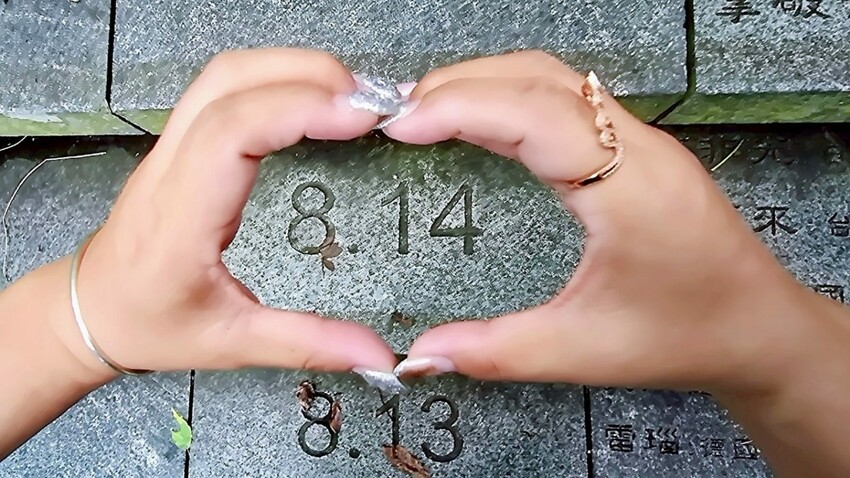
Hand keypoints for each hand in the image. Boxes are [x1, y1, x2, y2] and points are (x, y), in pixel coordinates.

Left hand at [53, 48, 396, 377]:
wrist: (90, 309)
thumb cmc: (149, 323)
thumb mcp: (231, 344)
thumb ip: (308, 343)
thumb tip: (377, 354)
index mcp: (181, 217)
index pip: (233, 133)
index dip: (298, 110)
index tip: (360, 117)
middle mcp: (171, 169)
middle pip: (230, 81)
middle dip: (306, 75)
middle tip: (368, 100)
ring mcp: (171, 148)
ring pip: (225, 74)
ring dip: (290, 68)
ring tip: (348, 93)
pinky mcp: (181, 143)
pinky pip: (224, 87)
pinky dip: (274, 79)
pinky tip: (310, 99)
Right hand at [386, 51, 840, 394]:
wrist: (759, 328)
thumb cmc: (689, 333)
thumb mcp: (584, 350)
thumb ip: (496, 350)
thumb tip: (421, 354)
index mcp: (628, 184)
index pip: (529, 113)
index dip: (457, 107)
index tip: (400, 124)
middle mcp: (637, 147)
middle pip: (536, 78)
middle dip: (459, 84)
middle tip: (398, 115)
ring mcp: (641, 141)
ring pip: (552, 79)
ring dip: (486, 83)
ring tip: (427, 111)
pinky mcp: (637, 149)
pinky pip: (567, 99)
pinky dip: (512, 96)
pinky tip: (481, 120)